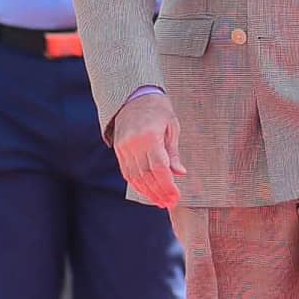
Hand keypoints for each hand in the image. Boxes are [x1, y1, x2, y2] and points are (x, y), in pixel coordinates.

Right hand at [111, 93, 185, 208]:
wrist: (134, 95)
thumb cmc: (157, 108)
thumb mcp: (171, 126)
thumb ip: (173, 152)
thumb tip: (180, 173)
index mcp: (150, 136)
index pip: (159, 168)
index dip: (167, 186)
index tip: (175, 197)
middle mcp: (134, 143)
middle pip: (147, 176)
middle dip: (159, 193)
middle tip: (169, 204)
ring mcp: (124, 147)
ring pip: (135, 177)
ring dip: (148, 192)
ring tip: (159, 202)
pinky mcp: (118, 149)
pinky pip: (127, 172)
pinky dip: (136, 184)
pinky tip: (146, 191)